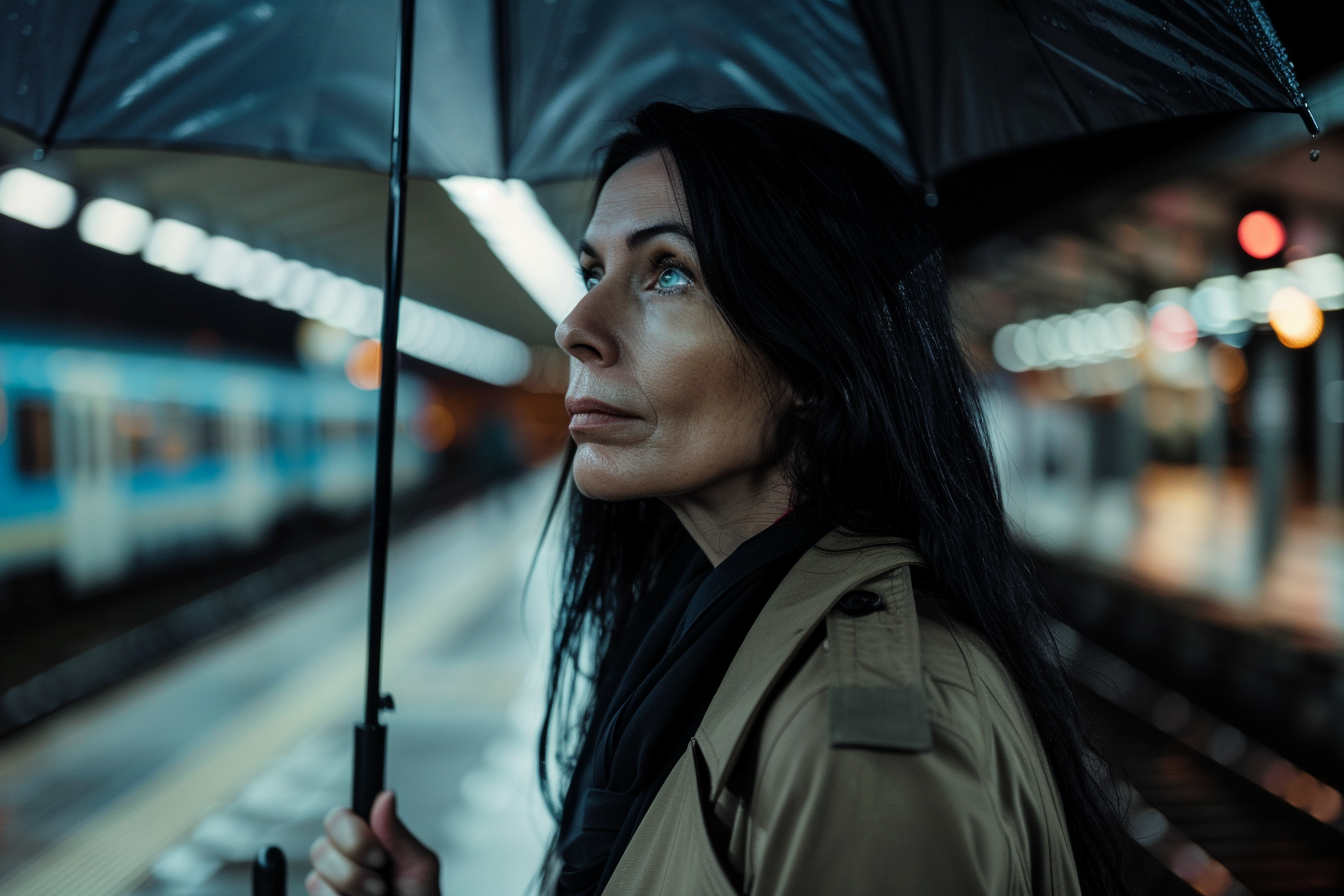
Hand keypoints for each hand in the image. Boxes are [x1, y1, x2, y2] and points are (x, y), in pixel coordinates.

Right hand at [307, 791, 440, 895]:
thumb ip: (398, 834)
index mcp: (367, 841)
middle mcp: (342, 860)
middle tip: (381, 886)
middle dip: (355, 871)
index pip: (337, 818)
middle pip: (321, 848)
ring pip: (315, 879)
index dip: (354, 835)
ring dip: (351, 893)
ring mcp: (328, 887)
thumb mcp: (420, 867)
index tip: (379, 856)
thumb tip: (385, 795)